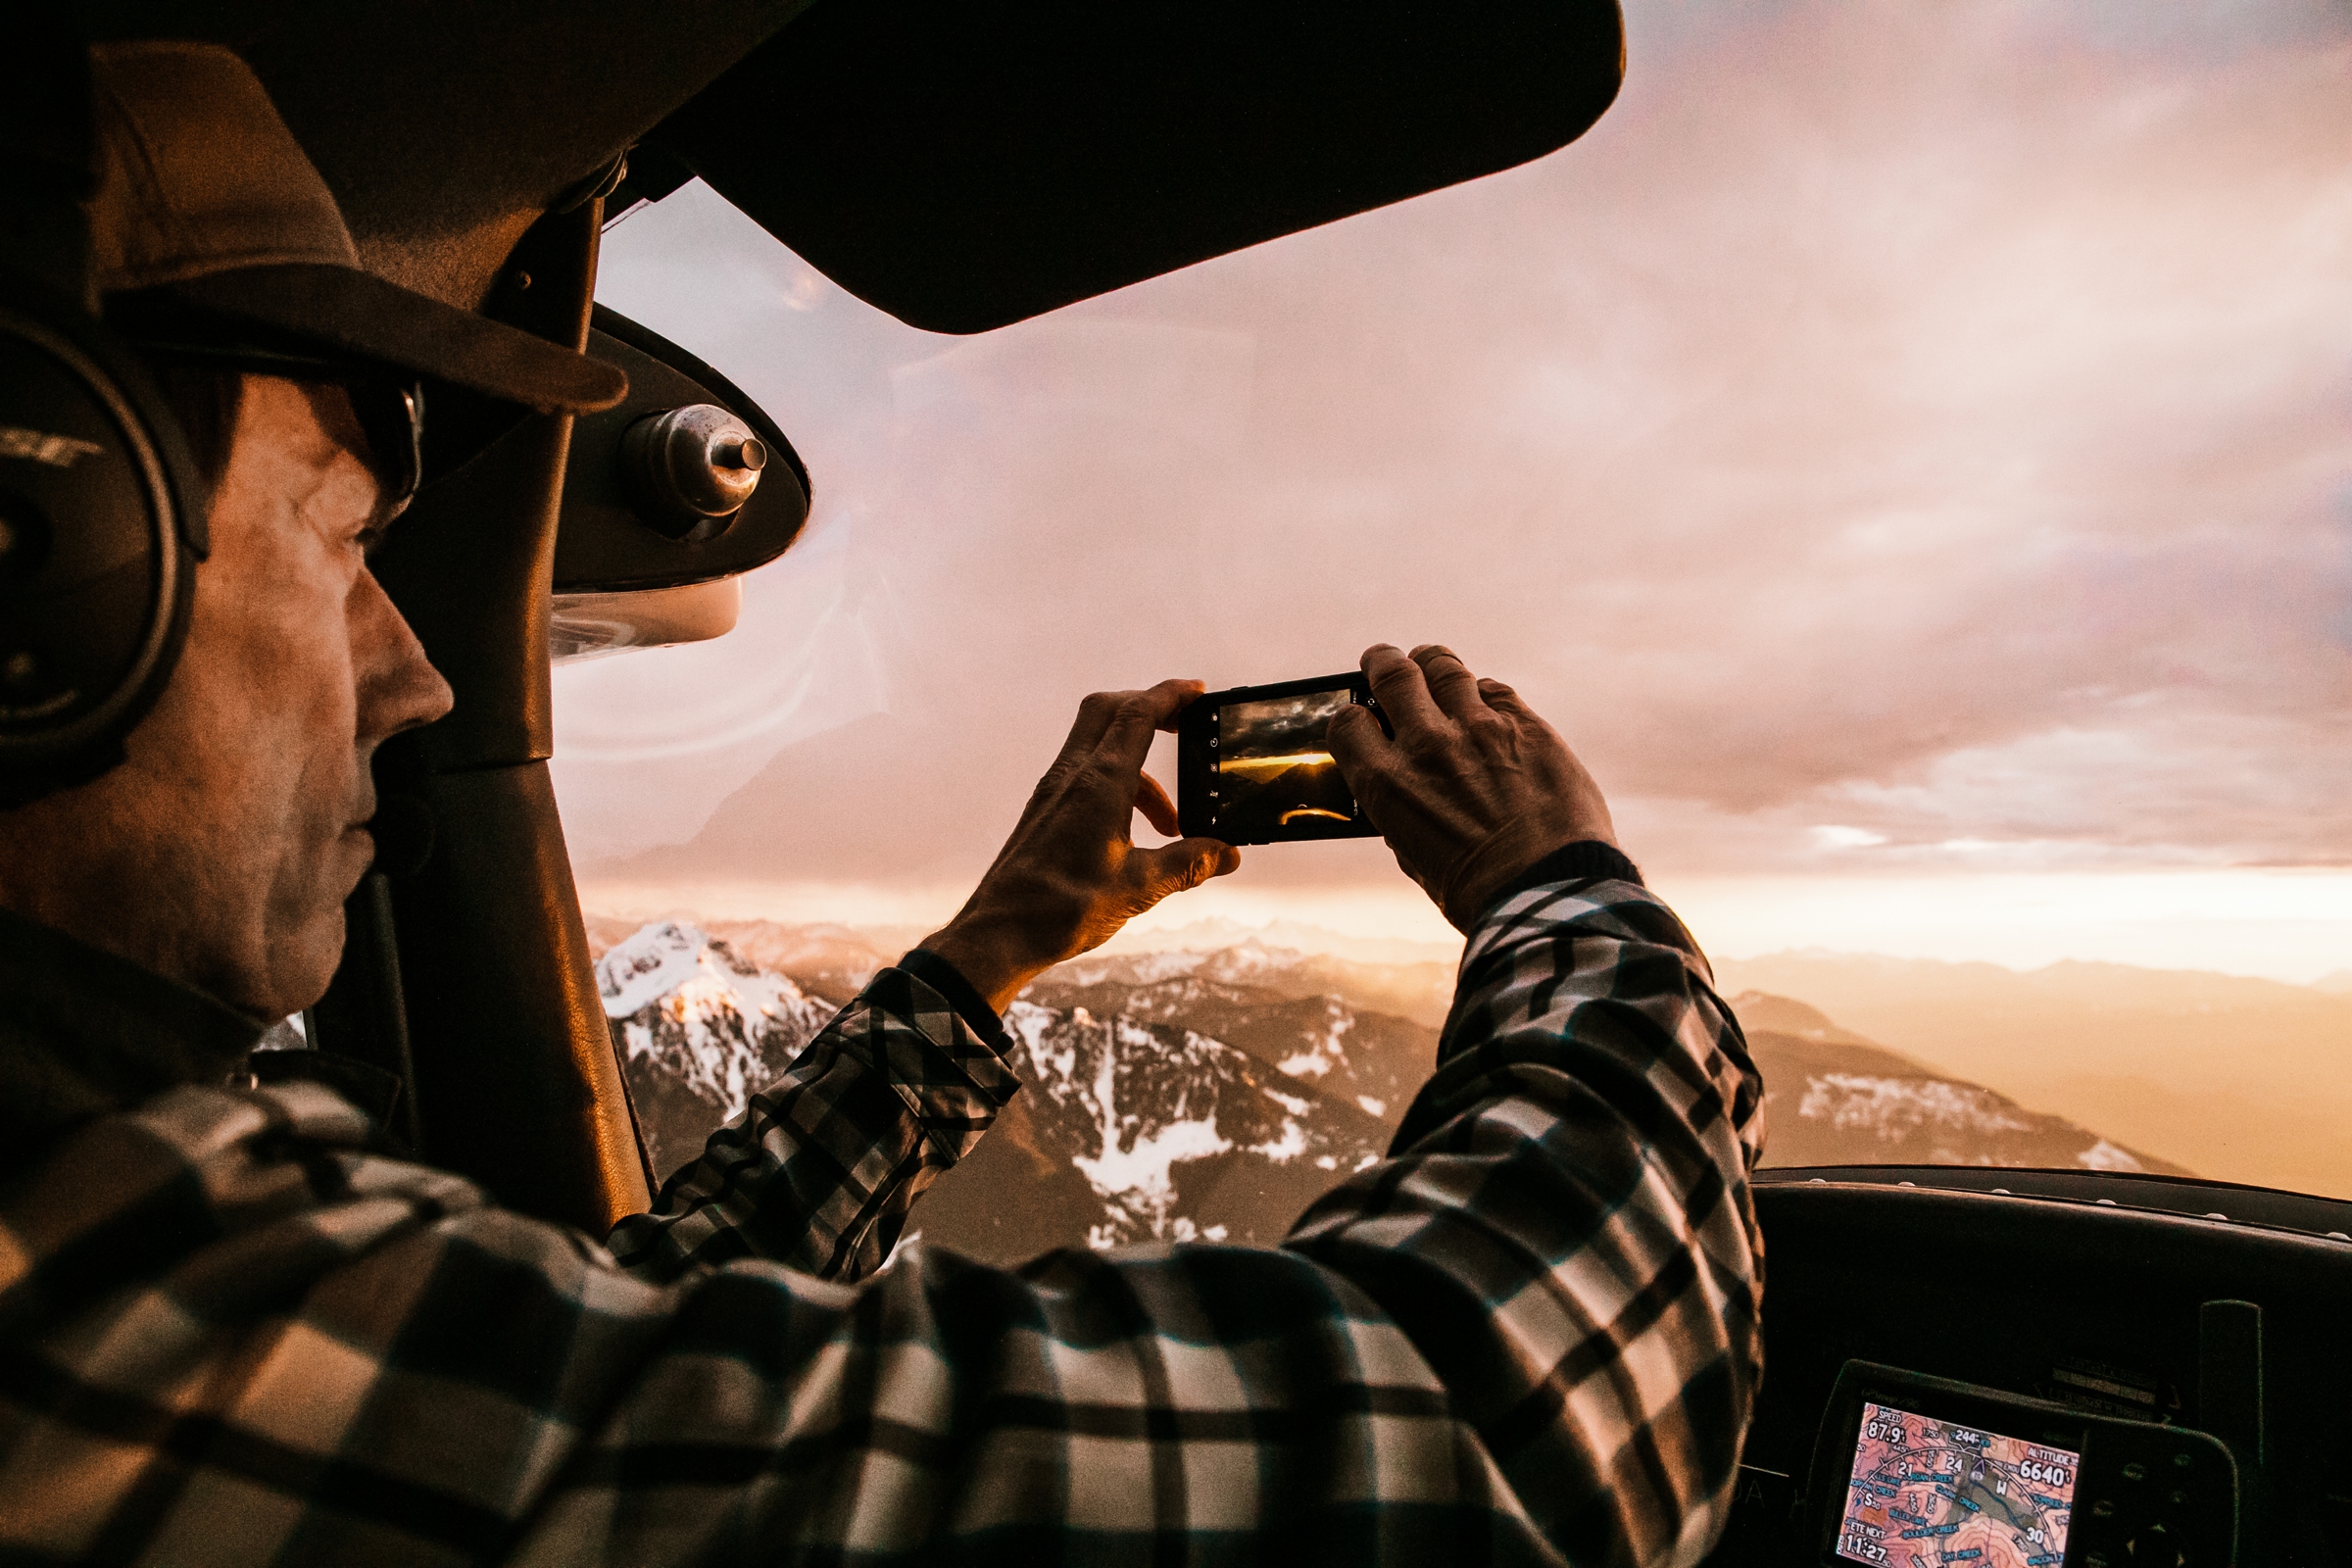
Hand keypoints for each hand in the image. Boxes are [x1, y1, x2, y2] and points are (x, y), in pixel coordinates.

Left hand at [922, 679, 1241, 1011]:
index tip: (1198, 691)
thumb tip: (1226, 854)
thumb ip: (1188, 864)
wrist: (998, 935)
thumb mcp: (1139, 888)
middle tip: (1186, 728)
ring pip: (1100, 748)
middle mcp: (1072, 776)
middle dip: (1151, 710)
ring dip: (1142, 769)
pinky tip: (1135, 835)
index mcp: (1099, 784)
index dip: (1170, 695)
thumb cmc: (1062, 910)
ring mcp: (1054, 791)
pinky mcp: (1045, 811)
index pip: (1138, 714)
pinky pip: (1088, 777)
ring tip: (1172, 824)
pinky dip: (1119, 788)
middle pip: (1110, 710)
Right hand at [1328, 644, 1617, 933]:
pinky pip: (1495, 689)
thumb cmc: (1480, 893)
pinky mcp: (1527, 726)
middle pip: (1393, 675)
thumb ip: (1403, 819)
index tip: (1359, 718)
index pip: (1347, 724)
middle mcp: (1426, 746)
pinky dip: (1483, 692)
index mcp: (1387, 785)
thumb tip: (1406, 801)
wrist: (1551, 891)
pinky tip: (1484, 700)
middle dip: (1382, 662)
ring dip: (1431, 661)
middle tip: (1382, 660)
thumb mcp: (1418, 860)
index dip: (1351, 718)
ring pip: (1444, 667)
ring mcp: (1479, 729)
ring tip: (1429, 660)